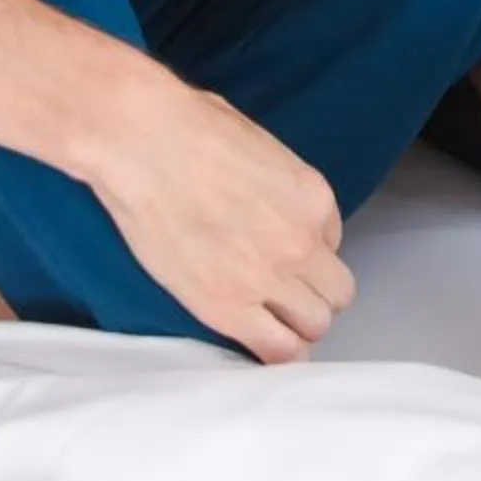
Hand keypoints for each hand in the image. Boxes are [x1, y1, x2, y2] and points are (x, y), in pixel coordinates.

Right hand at [76, 70, 353, 363]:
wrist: (143, 143)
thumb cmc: (189, 127)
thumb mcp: (258, 145)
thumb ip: (276, 184)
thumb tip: (266, 199)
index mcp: (314, 198)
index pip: (332, 241)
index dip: (306, 248)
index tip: (279, 250)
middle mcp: (303, 241)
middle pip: (336, 291)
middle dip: (312, 292)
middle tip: (282, 290)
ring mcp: (269, 277)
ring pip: (315, 326)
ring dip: (296, 324)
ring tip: (269, 319)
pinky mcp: (228, 307)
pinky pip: (276, 351)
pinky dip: (275, 352)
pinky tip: (262, 344)